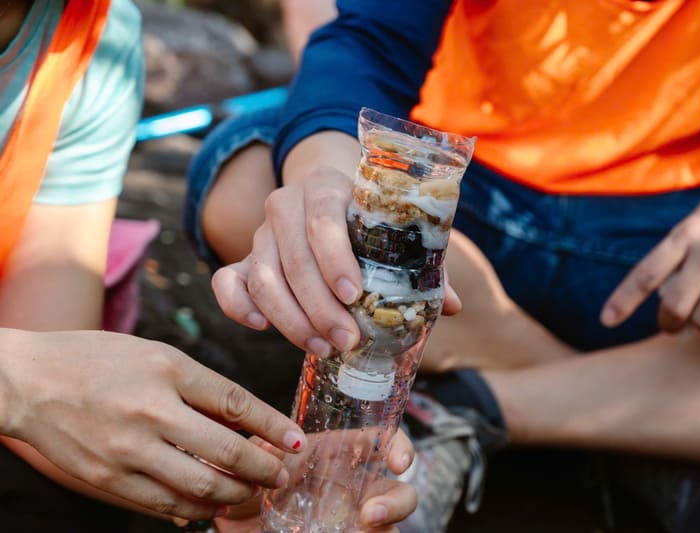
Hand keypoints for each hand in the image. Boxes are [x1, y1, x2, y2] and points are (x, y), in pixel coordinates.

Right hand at [2, 330, 306, 519]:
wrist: (26, 381)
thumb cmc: (96, 360)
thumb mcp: (154, 356)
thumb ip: (198, 387)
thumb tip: (241, 422)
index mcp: (167, 370)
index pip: (235, 402)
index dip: (272, 426)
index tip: (296, 441)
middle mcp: (150, 410)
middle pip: (225, 451)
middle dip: (263, 469)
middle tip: (281, 476)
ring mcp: (127, 450)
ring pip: (199, 487)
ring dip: (235, 496)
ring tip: (251, 494)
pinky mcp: (107, 480)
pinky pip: (163, 505)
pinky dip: (194, 510)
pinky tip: (210, 508)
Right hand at [212, 133, 460, 356]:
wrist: (322, 193)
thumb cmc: (366, 219)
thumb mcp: (392, 230)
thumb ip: (419, 263)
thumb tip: (450, 306)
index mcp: (326, 188)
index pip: (325, 221)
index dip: (336, 260)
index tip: (354, 296)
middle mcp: (286, 206)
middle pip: (294, 259)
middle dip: (320, 307)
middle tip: (346, 342)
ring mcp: (260, 234)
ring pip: (263, 278)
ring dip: (291, 320)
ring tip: (322, 349)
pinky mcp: (243, 259)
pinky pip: (227, 282)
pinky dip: (237, 306)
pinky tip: (262, 328)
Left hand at [215, 431, 416, 532]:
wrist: (234, 526)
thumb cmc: (246, 489)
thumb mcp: (250, 463)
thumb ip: (262, 452)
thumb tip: (271, 447)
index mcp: (336, 455)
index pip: (379, 442)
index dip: (399, 447)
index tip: (400, 463)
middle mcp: (351, 488)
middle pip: (398, 490)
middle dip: (397, 501)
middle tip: (371, 513)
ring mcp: (350, 521)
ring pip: (389, 526)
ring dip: (386, 527)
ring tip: (361, 530)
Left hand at [602, 165, 699, 333]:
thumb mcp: (699, 221)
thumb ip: (677, 255)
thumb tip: (660, 297)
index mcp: (687, 233)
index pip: (646, 273)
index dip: (623, 300)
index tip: (607, 320)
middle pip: (674, 306)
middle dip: (667, 323)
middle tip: (671, 324)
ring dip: (699, 325)